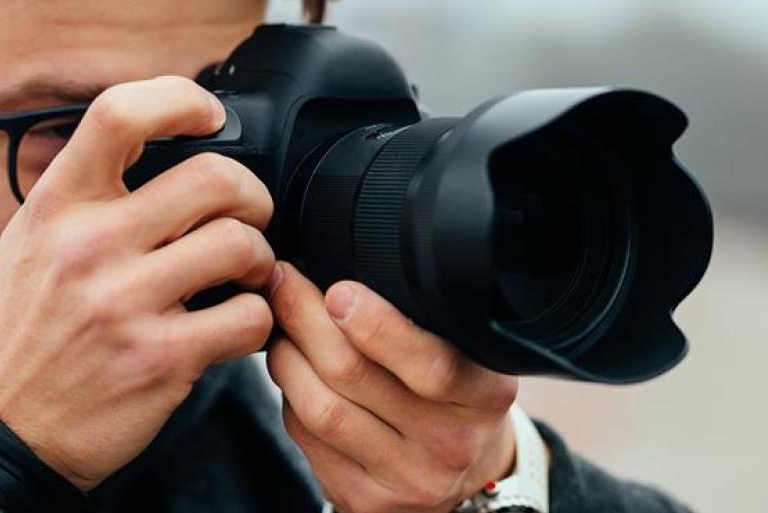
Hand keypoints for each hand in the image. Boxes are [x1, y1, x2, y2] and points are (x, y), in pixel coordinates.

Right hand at [0, 76, 275, 488]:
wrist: (0, 431)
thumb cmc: (27, 333)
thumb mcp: (33, 243)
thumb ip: (89, 193)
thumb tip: (160, 142)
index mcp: (57, 207)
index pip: (120, 114)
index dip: (182, 101)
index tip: (211, 118)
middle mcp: (89, 246)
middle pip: (214, 178)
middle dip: (252, 196)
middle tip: (248, 219)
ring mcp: (126, 303)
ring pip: (242, 245)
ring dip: (259, 260)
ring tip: (243, 276)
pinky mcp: (161, 358)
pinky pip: (250, 317)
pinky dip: (258, 320)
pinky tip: (236, 325)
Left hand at [266, 263, 518, 512]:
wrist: (464, 478)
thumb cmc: (460, 400)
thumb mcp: (473, 359)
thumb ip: (430, 325)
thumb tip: (348, 277)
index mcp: (486, 397)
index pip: (432, 364)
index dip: (378, 325)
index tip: (339, 290)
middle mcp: (450, 444)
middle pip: (356, 377)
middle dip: (307, 319)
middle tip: (285, 282)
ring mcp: (405, 479)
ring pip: (321, 409)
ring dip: (288, 357)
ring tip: (281, 325)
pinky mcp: (364, 500)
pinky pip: (307, 439)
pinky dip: (290, 396)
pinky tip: (294, 372)